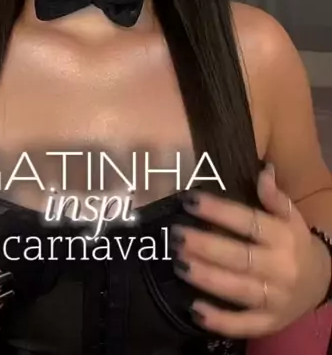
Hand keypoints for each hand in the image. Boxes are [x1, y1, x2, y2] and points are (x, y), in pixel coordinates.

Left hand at [171, 164, 331, 337]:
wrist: (321, 284)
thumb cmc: (295, 244)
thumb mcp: (291, 217)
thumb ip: (275, 197)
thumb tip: (265, 170)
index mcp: (283, 238)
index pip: (249, 223)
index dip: (219, 211)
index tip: (190, 200)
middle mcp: (280, 268)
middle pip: (239, 257)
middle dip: (205, 246)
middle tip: (176, 235)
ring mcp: (274, 299)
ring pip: (237, 289)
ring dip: (206, 278)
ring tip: (178, 263)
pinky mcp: (268, 323)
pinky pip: (242, 324)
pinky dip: (219, 320)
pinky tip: (194, 309)